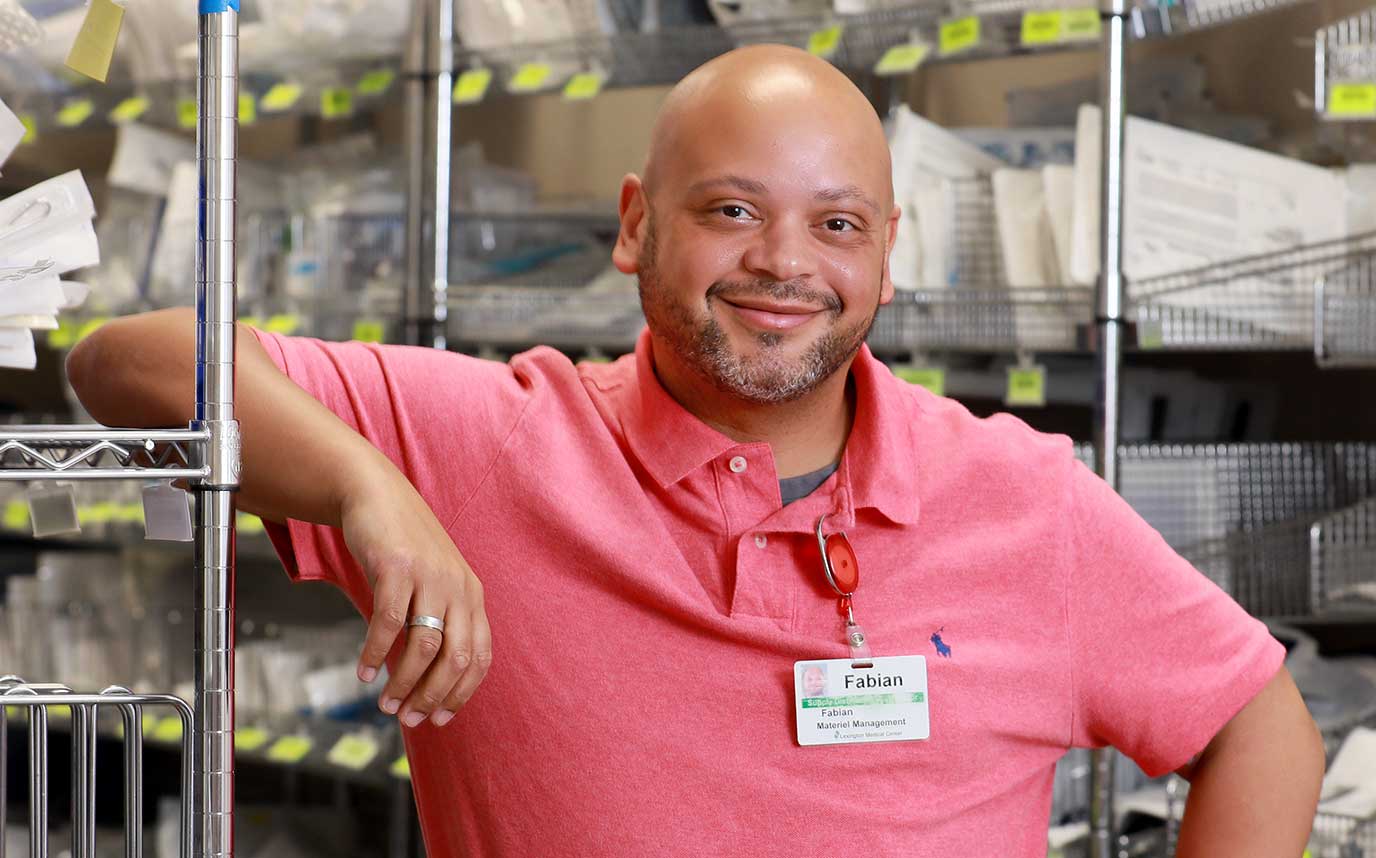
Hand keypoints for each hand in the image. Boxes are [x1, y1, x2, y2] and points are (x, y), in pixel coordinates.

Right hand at [339, 464, 491, 727]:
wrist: (377, 495)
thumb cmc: (403, 549)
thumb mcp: (433, 584)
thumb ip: (437, 622)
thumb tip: (427, 680)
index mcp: (472, 596)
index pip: (479, 657)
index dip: (461, 693)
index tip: (439, 720)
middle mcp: (458, 587)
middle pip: (455, 658)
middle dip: (432, 696)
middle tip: (407, 718)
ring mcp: (430, 576)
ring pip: (423, 645)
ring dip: (403, 682)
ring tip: (385, 703)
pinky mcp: (398, 567)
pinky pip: (388, 622)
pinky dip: (375, 653)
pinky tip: (364, 672)